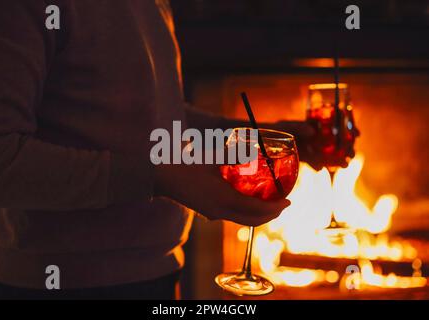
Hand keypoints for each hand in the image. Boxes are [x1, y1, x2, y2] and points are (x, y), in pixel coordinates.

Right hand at [154, 163, 290, 225]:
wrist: (163, 177)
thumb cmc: (186, 165)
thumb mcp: (213, 158)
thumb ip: (234, 155)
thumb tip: (253, 150)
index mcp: (225, 199)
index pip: (258, 209)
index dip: (276, 208)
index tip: (289, 201)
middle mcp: (221, 211)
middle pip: (253, 221)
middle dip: (272, 216)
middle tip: (283, 204)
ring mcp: (214, 214)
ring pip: (244, 220)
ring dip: (260, 215)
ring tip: (271, 204)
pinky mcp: (208, 212)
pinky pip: (233, 216)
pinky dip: (247, 212)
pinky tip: (249, 201)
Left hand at [272, 120, 358, 170]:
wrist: (263, 140)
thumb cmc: (277, 128)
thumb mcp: (287, 125)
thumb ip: (298, 126)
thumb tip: (312, 132)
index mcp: (317, 126)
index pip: (338, 126)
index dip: (350, 130)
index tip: (358, 133)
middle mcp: (316, 138)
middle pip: (336, 143)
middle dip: (347, 148)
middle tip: (353, 154)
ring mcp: (310, 149)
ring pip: (327, 154)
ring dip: (336, 160)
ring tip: (344, 164)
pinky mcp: (302, 159)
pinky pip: (313, 162)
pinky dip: (317, 165)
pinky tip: (321, 168)